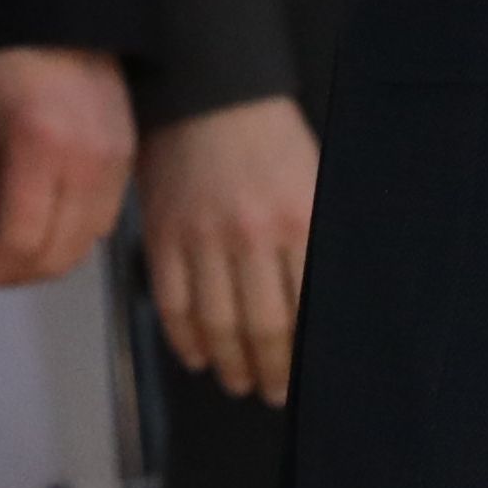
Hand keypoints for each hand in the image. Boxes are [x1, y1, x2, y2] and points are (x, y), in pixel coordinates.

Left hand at [0, 45, 136, 286]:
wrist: (56, 15)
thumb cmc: (0, 58)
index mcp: (39, 146)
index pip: (21, 240)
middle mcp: (88, 160)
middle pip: (57, 253)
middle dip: (14, 273)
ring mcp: (116, 160)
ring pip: (85, 244)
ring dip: (44, 261)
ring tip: (7, 250)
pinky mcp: (128, 157)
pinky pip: (104, 221)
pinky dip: (72, 237)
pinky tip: (41, 224)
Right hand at [139, 94, 320, 401]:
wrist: (210, 94)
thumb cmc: (270, 138)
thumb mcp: (314, 180)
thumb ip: (315, 240)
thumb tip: (323, 302)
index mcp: (299, 222)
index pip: (304, 310)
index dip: (302, 354)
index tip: (303, 378)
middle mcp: (252, 237)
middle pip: (262, 326)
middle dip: (269, 370)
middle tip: (273, 393)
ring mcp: (203, 240)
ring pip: (216, 323)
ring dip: (229, 363)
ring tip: (238, 382)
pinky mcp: (164, 236)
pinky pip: (173, 302)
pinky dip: (184, 338)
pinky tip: (197, 357)